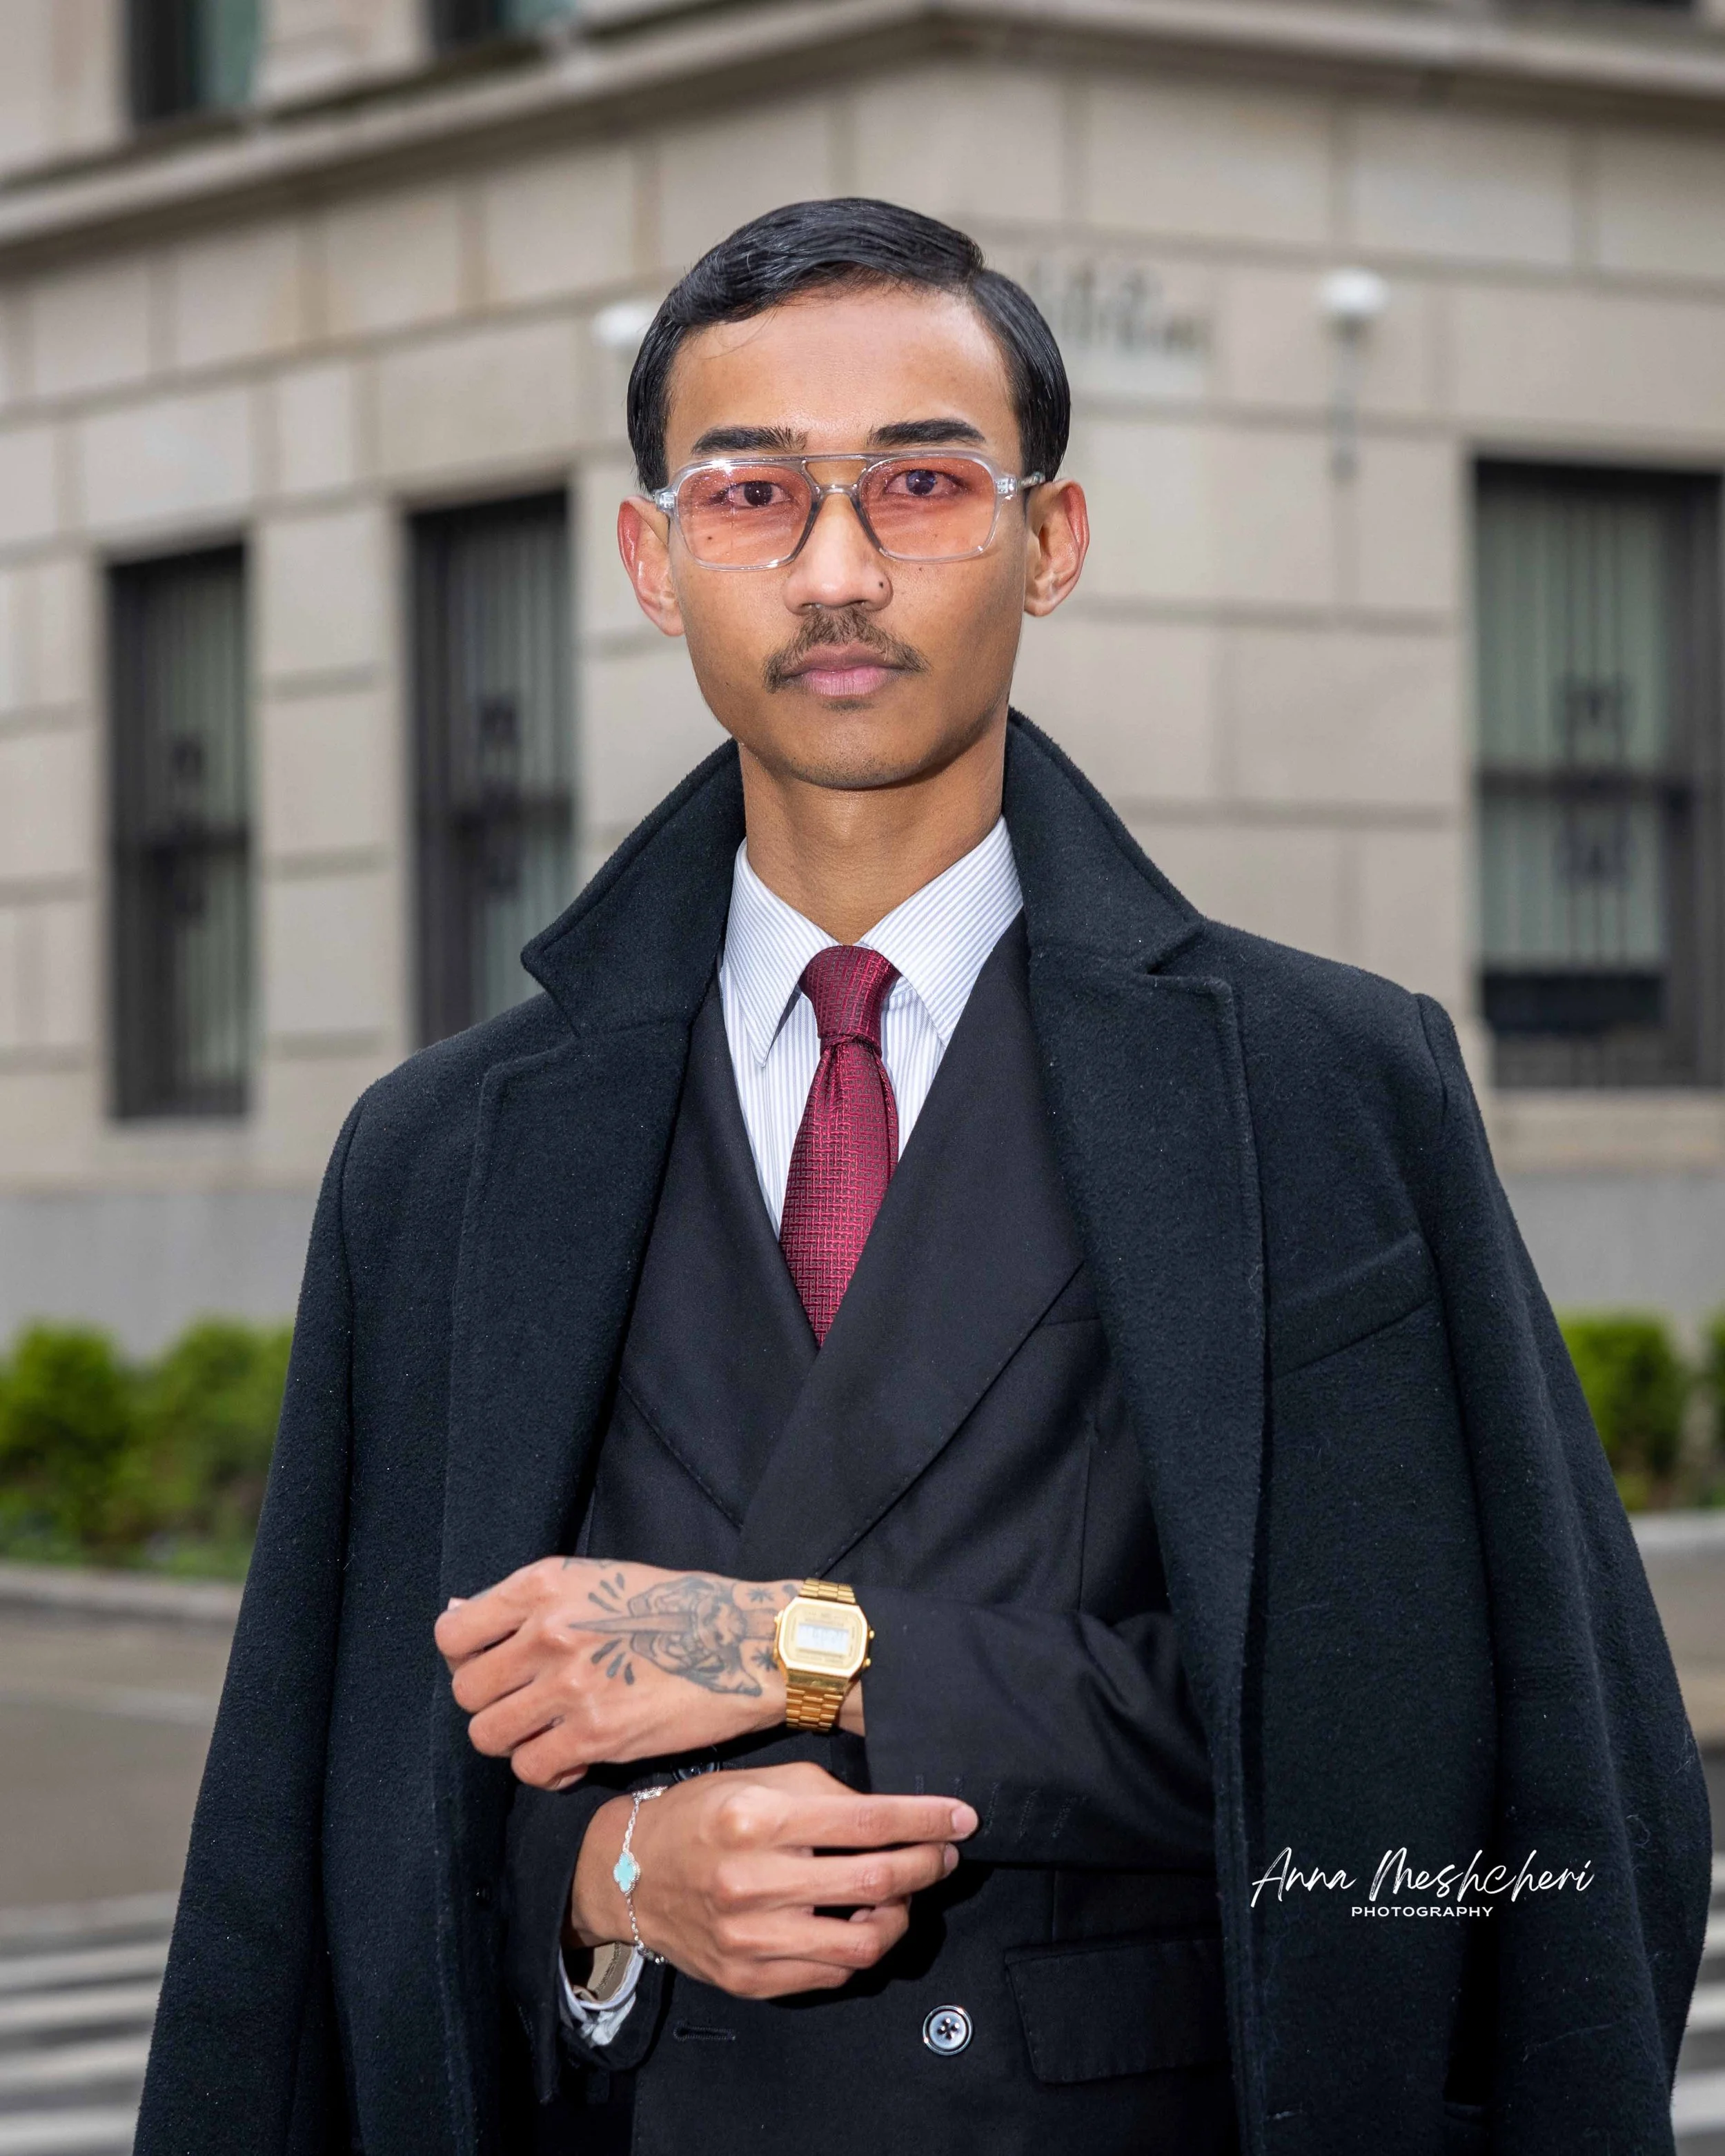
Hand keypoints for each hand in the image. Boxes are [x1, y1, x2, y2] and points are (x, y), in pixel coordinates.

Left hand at [435, 1558, 810, 1786]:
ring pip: (489, 1735)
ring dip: (514, 1739)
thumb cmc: (675, 1606)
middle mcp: (549, 1632)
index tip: (494, 1665)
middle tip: (526, 1704)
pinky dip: (547, 1768)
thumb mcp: (595, 1580)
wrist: (745, 1642)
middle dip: (492, 1703)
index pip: (453, 1634)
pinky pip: (531, 1769)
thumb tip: (458, 1613)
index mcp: (545, 1585)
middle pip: (467, 1691)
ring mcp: (571, 1686)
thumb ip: (526, 1603)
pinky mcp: (596, 1735)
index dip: (466, 1657)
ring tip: (547, 1730)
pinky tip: (574, 1755)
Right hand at [571, 1762, 977, 1998]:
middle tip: (944, 1854)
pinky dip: (862, 1948)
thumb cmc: (700, 1817)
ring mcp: (752, 1939)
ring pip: (864, 1942)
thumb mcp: (758, 1782)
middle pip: (876, 1881)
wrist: (629, 1876)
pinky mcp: (751, 1980)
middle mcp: (754, 1882)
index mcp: (758, 1820)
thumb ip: (825, 1794)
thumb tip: (890, 1816)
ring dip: (902, 1915)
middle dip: (927, 1865)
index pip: (867, 1822)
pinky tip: (863, 1923)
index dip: (926, 1820)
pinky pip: (833, 1974)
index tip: (961, 1818)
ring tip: (904, 1893)